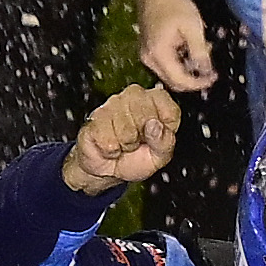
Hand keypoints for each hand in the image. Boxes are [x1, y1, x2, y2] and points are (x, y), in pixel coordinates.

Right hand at [66, 82, 184, 190]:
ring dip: (125, 145)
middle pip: (146, 118)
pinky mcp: (95, 117)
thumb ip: (165, 142)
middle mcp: (135, 96)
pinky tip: (110, 145)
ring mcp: (112, 103)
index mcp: (157, 100)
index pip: (169, 110)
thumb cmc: (136, 158)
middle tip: (137, 142)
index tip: (156, 137)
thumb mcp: (160, 156)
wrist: (107, 170)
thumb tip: (155, 126)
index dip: (164, 129)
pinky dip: (110, 149)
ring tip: (123, 143)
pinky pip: (108, 139)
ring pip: (126, 130)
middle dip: (142, 138)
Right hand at [135, 0, 217, 93]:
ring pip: (170, 74)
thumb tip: (206, 71)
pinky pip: (165, 64)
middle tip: (210, 70)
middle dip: (193, 79)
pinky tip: (190, 48)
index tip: (214, 77)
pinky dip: (180, 62)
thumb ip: (199, 51)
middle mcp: (149, 59)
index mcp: (159, 55)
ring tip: (202, 53)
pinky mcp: (148, 49)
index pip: (180, 81)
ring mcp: (146, 55)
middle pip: (173, 81)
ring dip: (187, 70)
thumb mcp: (192, 27)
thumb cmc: (174, 5)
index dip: (198, 83)